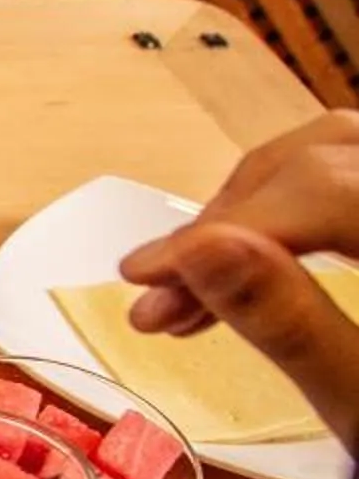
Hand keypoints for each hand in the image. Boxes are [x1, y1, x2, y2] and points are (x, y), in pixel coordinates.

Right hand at [119, 111, 358, 447]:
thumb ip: (289, 322)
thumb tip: (196, 250)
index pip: (325, 191)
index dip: (222, 227)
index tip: (141, 276)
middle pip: (328, 160)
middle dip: (230, 224)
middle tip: (159, 299)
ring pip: (339, 156)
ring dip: (255, 212)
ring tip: (195, 289)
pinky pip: (355, 186)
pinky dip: (295, 214)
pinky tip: (249, 269)